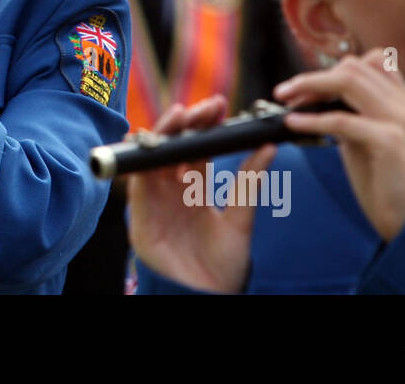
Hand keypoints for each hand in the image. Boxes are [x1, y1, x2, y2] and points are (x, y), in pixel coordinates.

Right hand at [127, 95, 274, 293]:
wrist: (205, 298)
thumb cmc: (221, 267)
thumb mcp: (240, 221)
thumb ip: (248, 184)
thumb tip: (268, 147)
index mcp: (195, 189)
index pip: (197, 148)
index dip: (205, 126)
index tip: (220, 106)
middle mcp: (172, 190)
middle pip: (174, 147)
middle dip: (186, 123)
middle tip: (204, 107)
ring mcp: (155, 201)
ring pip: (154, 158)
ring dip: (164, 134)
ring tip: (180, 115)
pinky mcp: (139, 215)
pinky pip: (137, 183)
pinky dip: (142, 163)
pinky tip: (154, 146)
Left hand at [274, 49, 404, 241]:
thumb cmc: (384, 178)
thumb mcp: (365, 136)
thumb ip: (350, 112)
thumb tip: (314, 97)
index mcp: (402, 98)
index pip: (367, 61)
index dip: (331, 70)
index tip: (303, 87)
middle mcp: (404, 103)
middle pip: (352, 68)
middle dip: (313, 77)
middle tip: (285, 93)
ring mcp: (399, 120)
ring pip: (348, 83)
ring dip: (310, 87)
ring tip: (286, 101)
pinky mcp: (389, 141)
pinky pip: (342, 120)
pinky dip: (313, 119)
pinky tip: (294, 124)